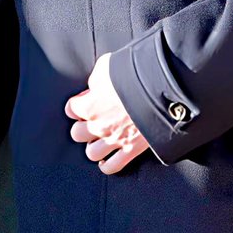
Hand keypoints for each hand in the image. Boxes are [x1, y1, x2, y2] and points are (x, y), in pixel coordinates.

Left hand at [65, 53, 148, 174]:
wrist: (161, 90)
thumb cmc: (134, 75)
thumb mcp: (108, 66)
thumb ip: (97, 78)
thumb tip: (95, 85)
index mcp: (90, 105)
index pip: (71, 109)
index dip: (77, 105)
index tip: (85, 102)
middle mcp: (99, 125)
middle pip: (77, 134)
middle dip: (83, 127)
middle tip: (93, 121)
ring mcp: (114, 140)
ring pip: (91, 153)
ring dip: (94, 146)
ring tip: (100, 140)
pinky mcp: (130, 150)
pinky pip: (112, 167)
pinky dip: (107, 165)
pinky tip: (107, 159)